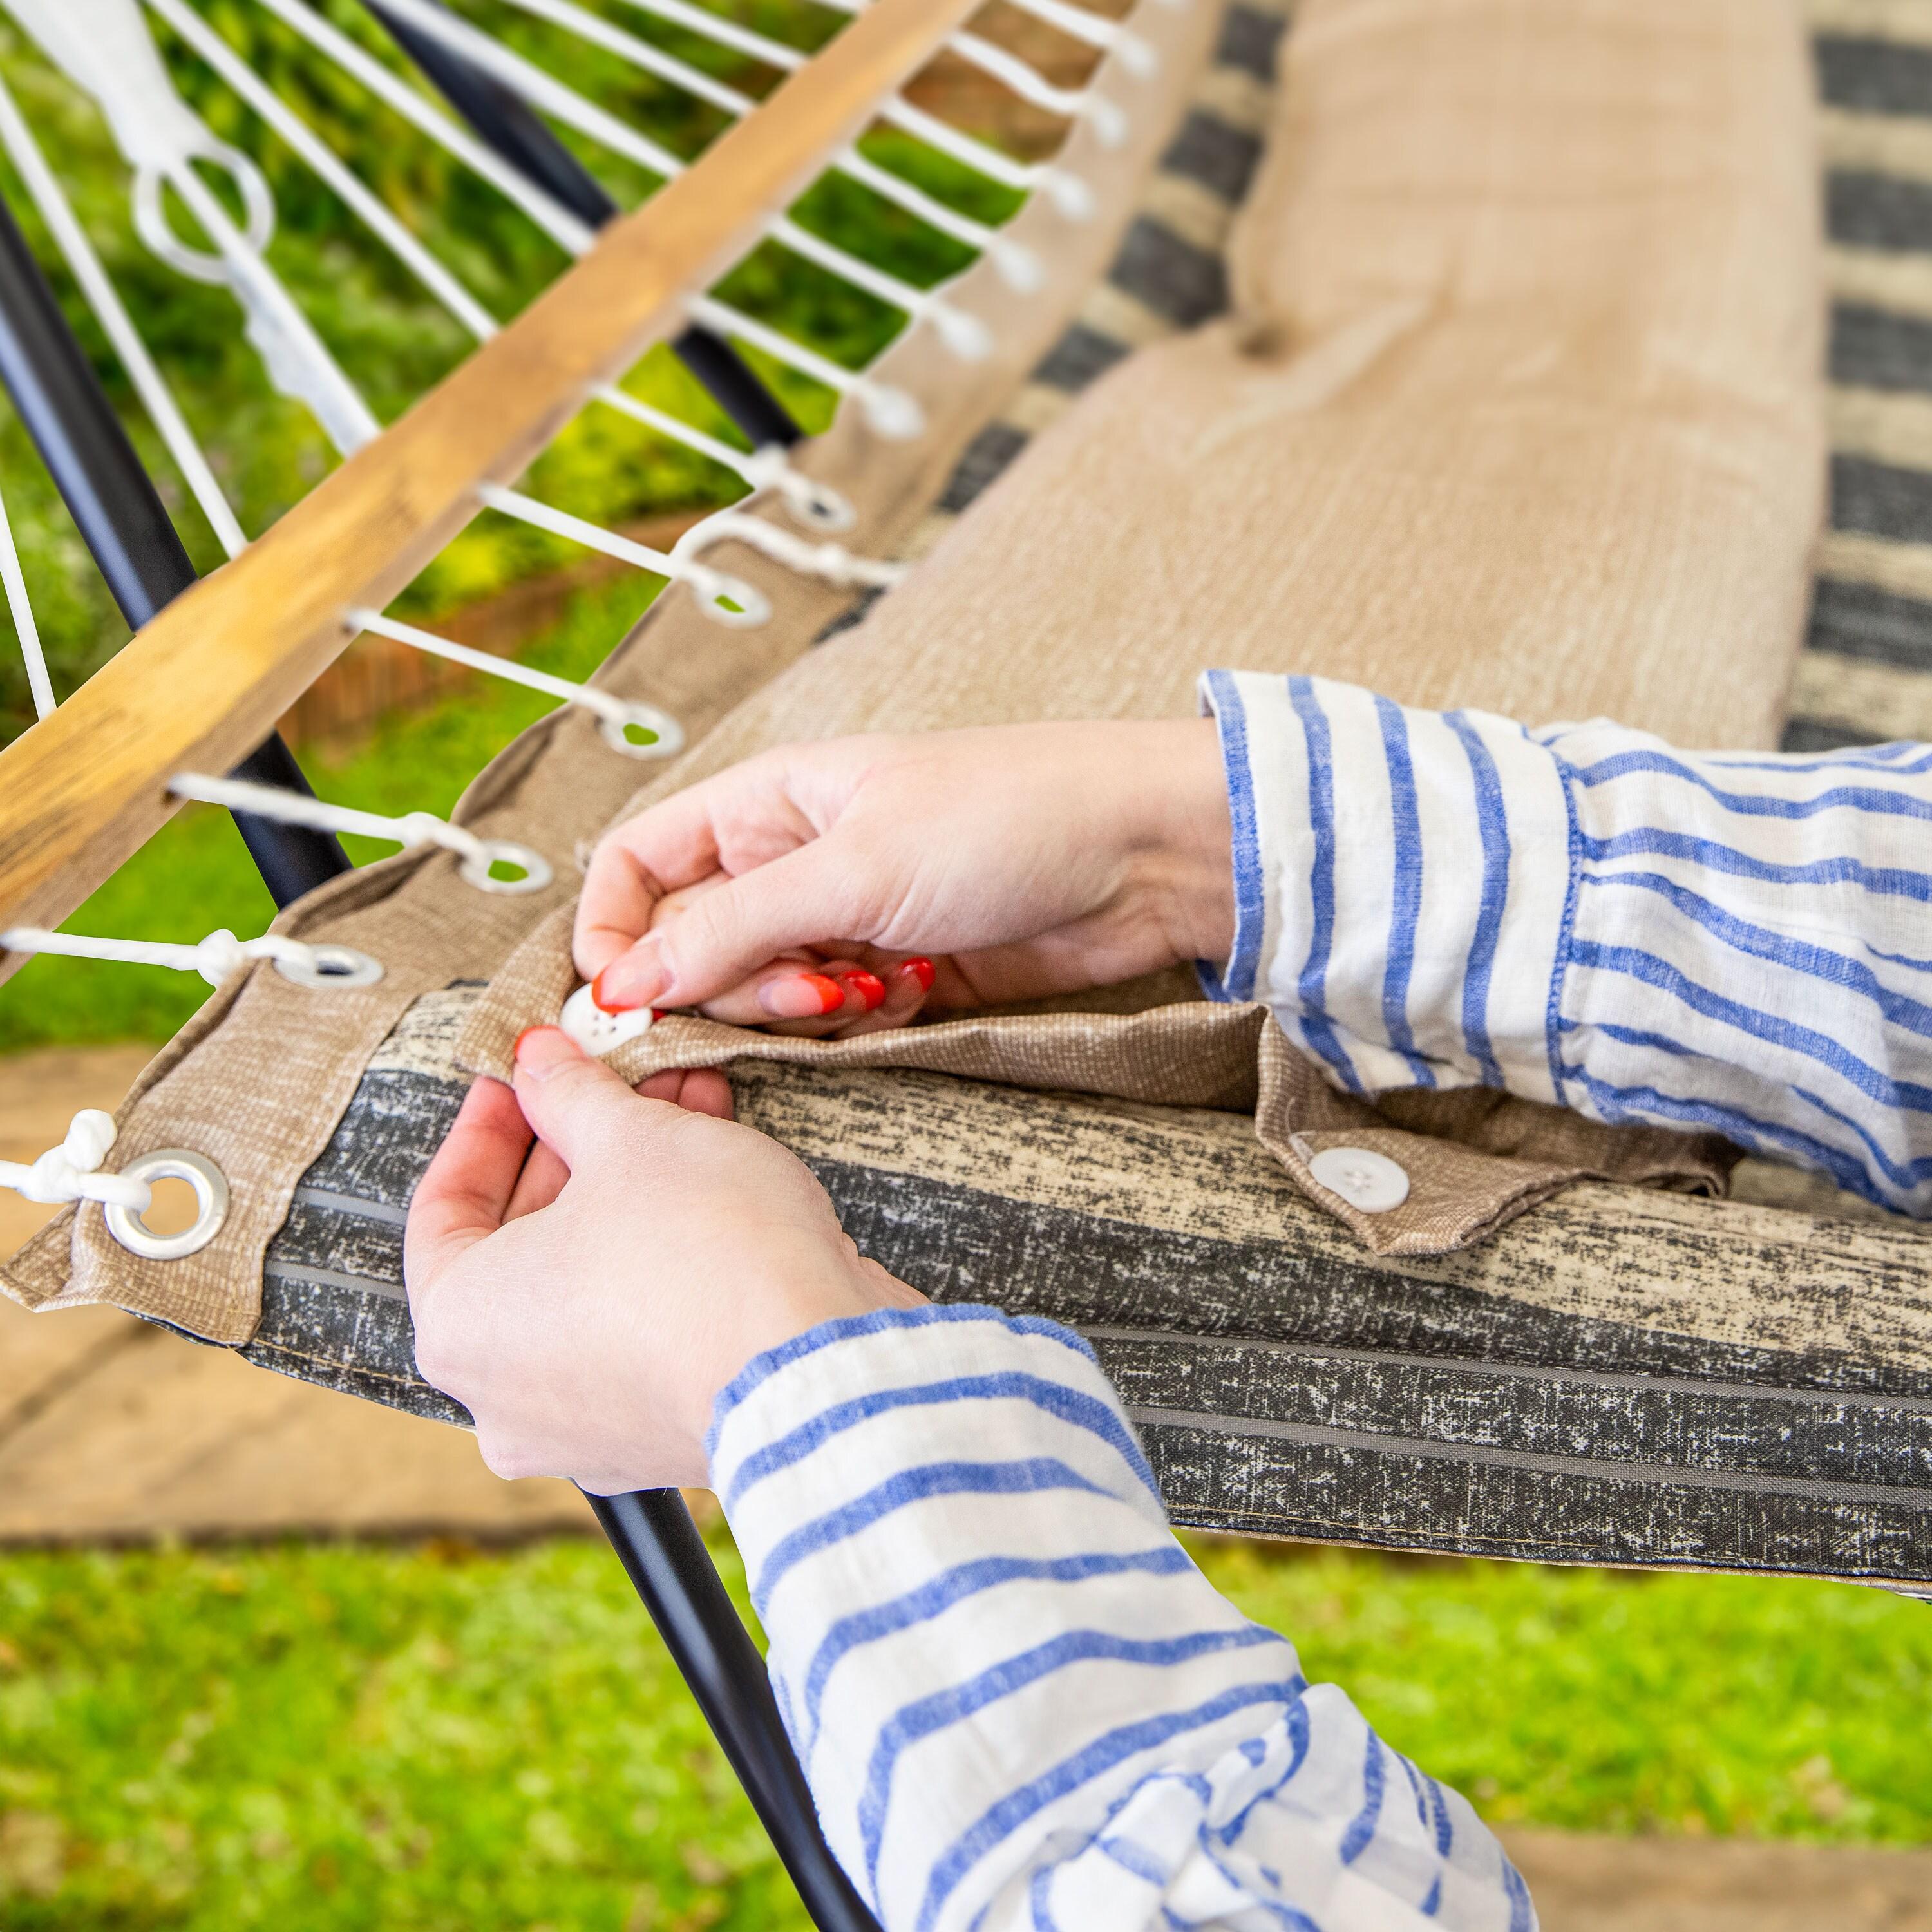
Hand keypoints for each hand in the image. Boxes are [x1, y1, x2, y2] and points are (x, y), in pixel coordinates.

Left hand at [404, 1027, 922, 1490]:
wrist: (822, 1366)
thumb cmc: (704, 1258)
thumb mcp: (630, 1140)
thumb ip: (571, 1094)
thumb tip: (539, 1061)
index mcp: (460, 1328)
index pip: (442, 1208)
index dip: (490, 1124)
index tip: (525, 1075)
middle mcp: (505, 1396)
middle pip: (524, 1242)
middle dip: (580, 1145)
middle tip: (616, 1078)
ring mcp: (587, 1425)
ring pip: (592, 1278)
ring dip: (633, 1185)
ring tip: (687, 1102)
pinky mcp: (664, 1429)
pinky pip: (644, 1320)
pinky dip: (667, 1248)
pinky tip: (716, 1166)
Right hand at [575, 717, 1233, 1035]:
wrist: (1145, 855)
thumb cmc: (1006, 816)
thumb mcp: (853, 867)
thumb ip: (729, 929)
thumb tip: (618, 985)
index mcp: (766, 803)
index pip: (638, 864)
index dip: (613, 931)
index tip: (623, 998)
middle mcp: (793, 861)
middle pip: (694, 946)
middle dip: (732, 986)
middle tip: (805, 991)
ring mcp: (846, 921)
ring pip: (762, 995)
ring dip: (801, 1010)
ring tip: (872, 988)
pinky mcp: (897, 974)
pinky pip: (832, 1021)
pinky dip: (856, 1023)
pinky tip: (912, 994)